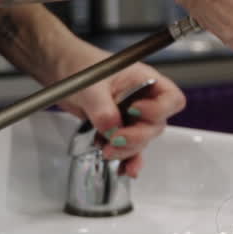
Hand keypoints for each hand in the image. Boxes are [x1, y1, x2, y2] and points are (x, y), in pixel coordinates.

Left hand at [48, 43, 186, 177]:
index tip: (135, 111)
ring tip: (107, 150)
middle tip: (115, 138)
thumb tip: (112, 129)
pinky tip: (123, 169)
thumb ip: (102, 107)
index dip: (159, 109)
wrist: (61, 71)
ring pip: (142, 140)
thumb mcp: (90, 85)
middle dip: (136, 136)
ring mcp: (132, 117)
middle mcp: (144, 100)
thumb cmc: (80, 64)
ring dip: (127, 149)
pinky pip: (130, 149)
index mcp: (146, 81)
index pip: (171, 99)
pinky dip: (127, 160)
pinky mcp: (119, 130)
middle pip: (156, 125)